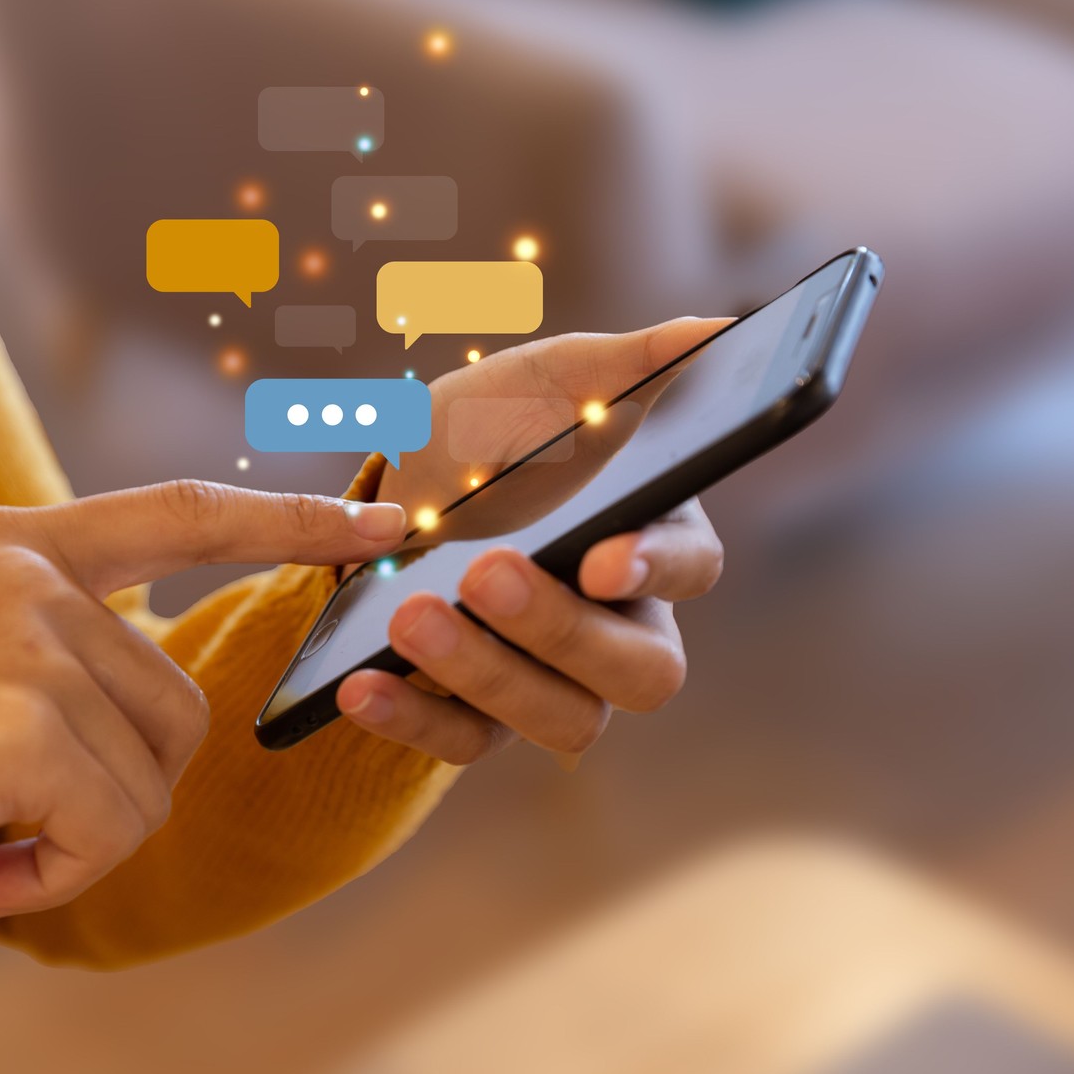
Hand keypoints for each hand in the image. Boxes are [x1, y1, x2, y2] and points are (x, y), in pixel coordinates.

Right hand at [0, 482, 405, 916]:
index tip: (382, 525)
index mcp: (12, 541)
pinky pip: (105, 828)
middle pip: (177, 704)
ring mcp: (23, 632)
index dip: (289, 520)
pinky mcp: (15, 713)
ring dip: (74, 844)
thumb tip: (145, 733)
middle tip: (4, 834)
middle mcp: (29, 570)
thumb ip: (44, 652)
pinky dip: (52, 878)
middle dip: (116, 796)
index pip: (183, 512)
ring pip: (149, 777)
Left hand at [346, 320, 729, 763]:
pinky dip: (412, 720)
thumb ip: (623, 364)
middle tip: (485, 573)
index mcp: (653, 537)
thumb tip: (714, 329)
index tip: (602, 558)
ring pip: (559, 716)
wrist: (394, 489)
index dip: (655, 568)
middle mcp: (622, 626)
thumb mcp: (543, 384)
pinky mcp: (483, 719)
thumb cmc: (496, 430)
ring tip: (408, 618)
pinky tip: (358, 688)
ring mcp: (555, 681)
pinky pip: (463, 743)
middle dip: (560, 628)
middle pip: (639, 668)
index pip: (690, 567)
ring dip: (482, 672)